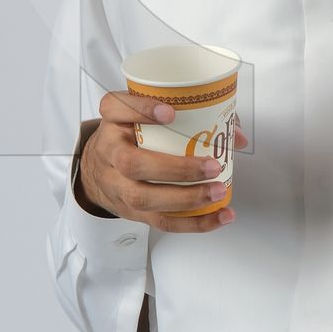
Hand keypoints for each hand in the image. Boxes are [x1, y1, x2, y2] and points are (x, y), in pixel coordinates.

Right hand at [76, 92, 248, 232]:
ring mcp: (117, 185)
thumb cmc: (130, 136)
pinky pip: (160, 220)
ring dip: (187, 199)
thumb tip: (235, 135)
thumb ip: (193, 115)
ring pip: (144, 198)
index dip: (142, 110)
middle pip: (131, 163)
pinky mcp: (131, 210)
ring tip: (217, 192)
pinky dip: (193, 223)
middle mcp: (110, 152)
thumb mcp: (147, 115)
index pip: (116, 108)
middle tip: (211, 166)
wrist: (97, 169)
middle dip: (176, 168)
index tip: (170, 111)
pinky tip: (218, 216)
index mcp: (113, 121)